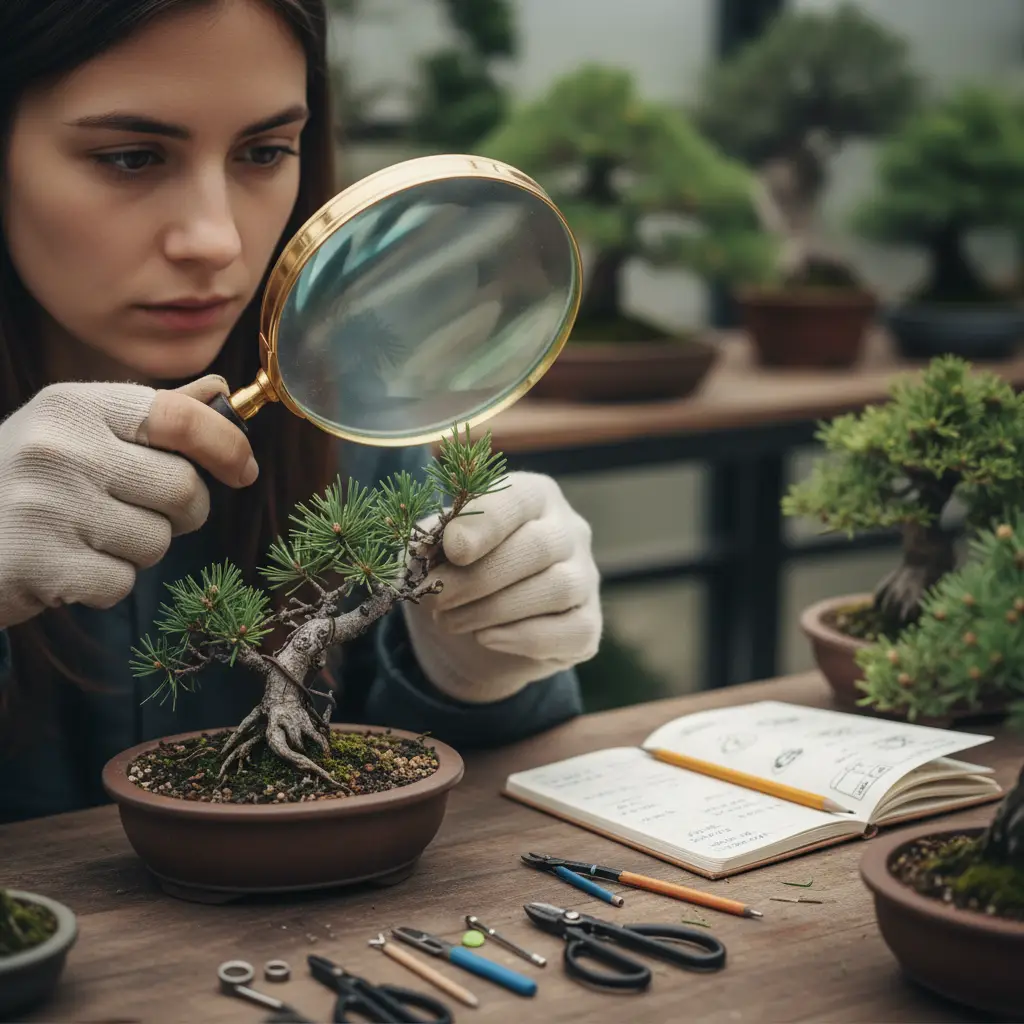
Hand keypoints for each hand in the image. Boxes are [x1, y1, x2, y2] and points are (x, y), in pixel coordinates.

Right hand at [0, 374, 256, 627]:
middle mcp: (61, 447)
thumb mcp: (80, 432)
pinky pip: (121, 582)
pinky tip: (67, 567)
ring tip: (89, 537)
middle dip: (182, 512)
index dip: (227, 445)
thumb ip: (154, 416)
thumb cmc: (27, 481)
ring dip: (137, 550)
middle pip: (182, 488)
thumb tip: (223, 390)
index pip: (180, 416)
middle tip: (146, 514)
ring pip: (157, 541)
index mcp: (76, 405)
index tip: (243, 470)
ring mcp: (47, 505)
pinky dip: (105, 584)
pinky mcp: (39, 563)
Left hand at [402, 472, 601, 702]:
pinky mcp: (589, 624)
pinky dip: (524, 637)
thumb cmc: (452, 577)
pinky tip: (486, 638)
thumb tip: (427, 546)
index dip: (485, 522)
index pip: (518, 498)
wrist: (467, 640)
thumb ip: (429, 541)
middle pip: (539, 546)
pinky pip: (573, 630)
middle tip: (437, 596)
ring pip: (557, 588)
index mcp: (532, 496)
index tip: (452, 549)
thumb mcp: (430, 554)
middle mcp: (568, 530)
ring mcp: (585, 577)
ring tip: (451, 620)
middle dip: (480, 576)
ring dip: (495, 609)